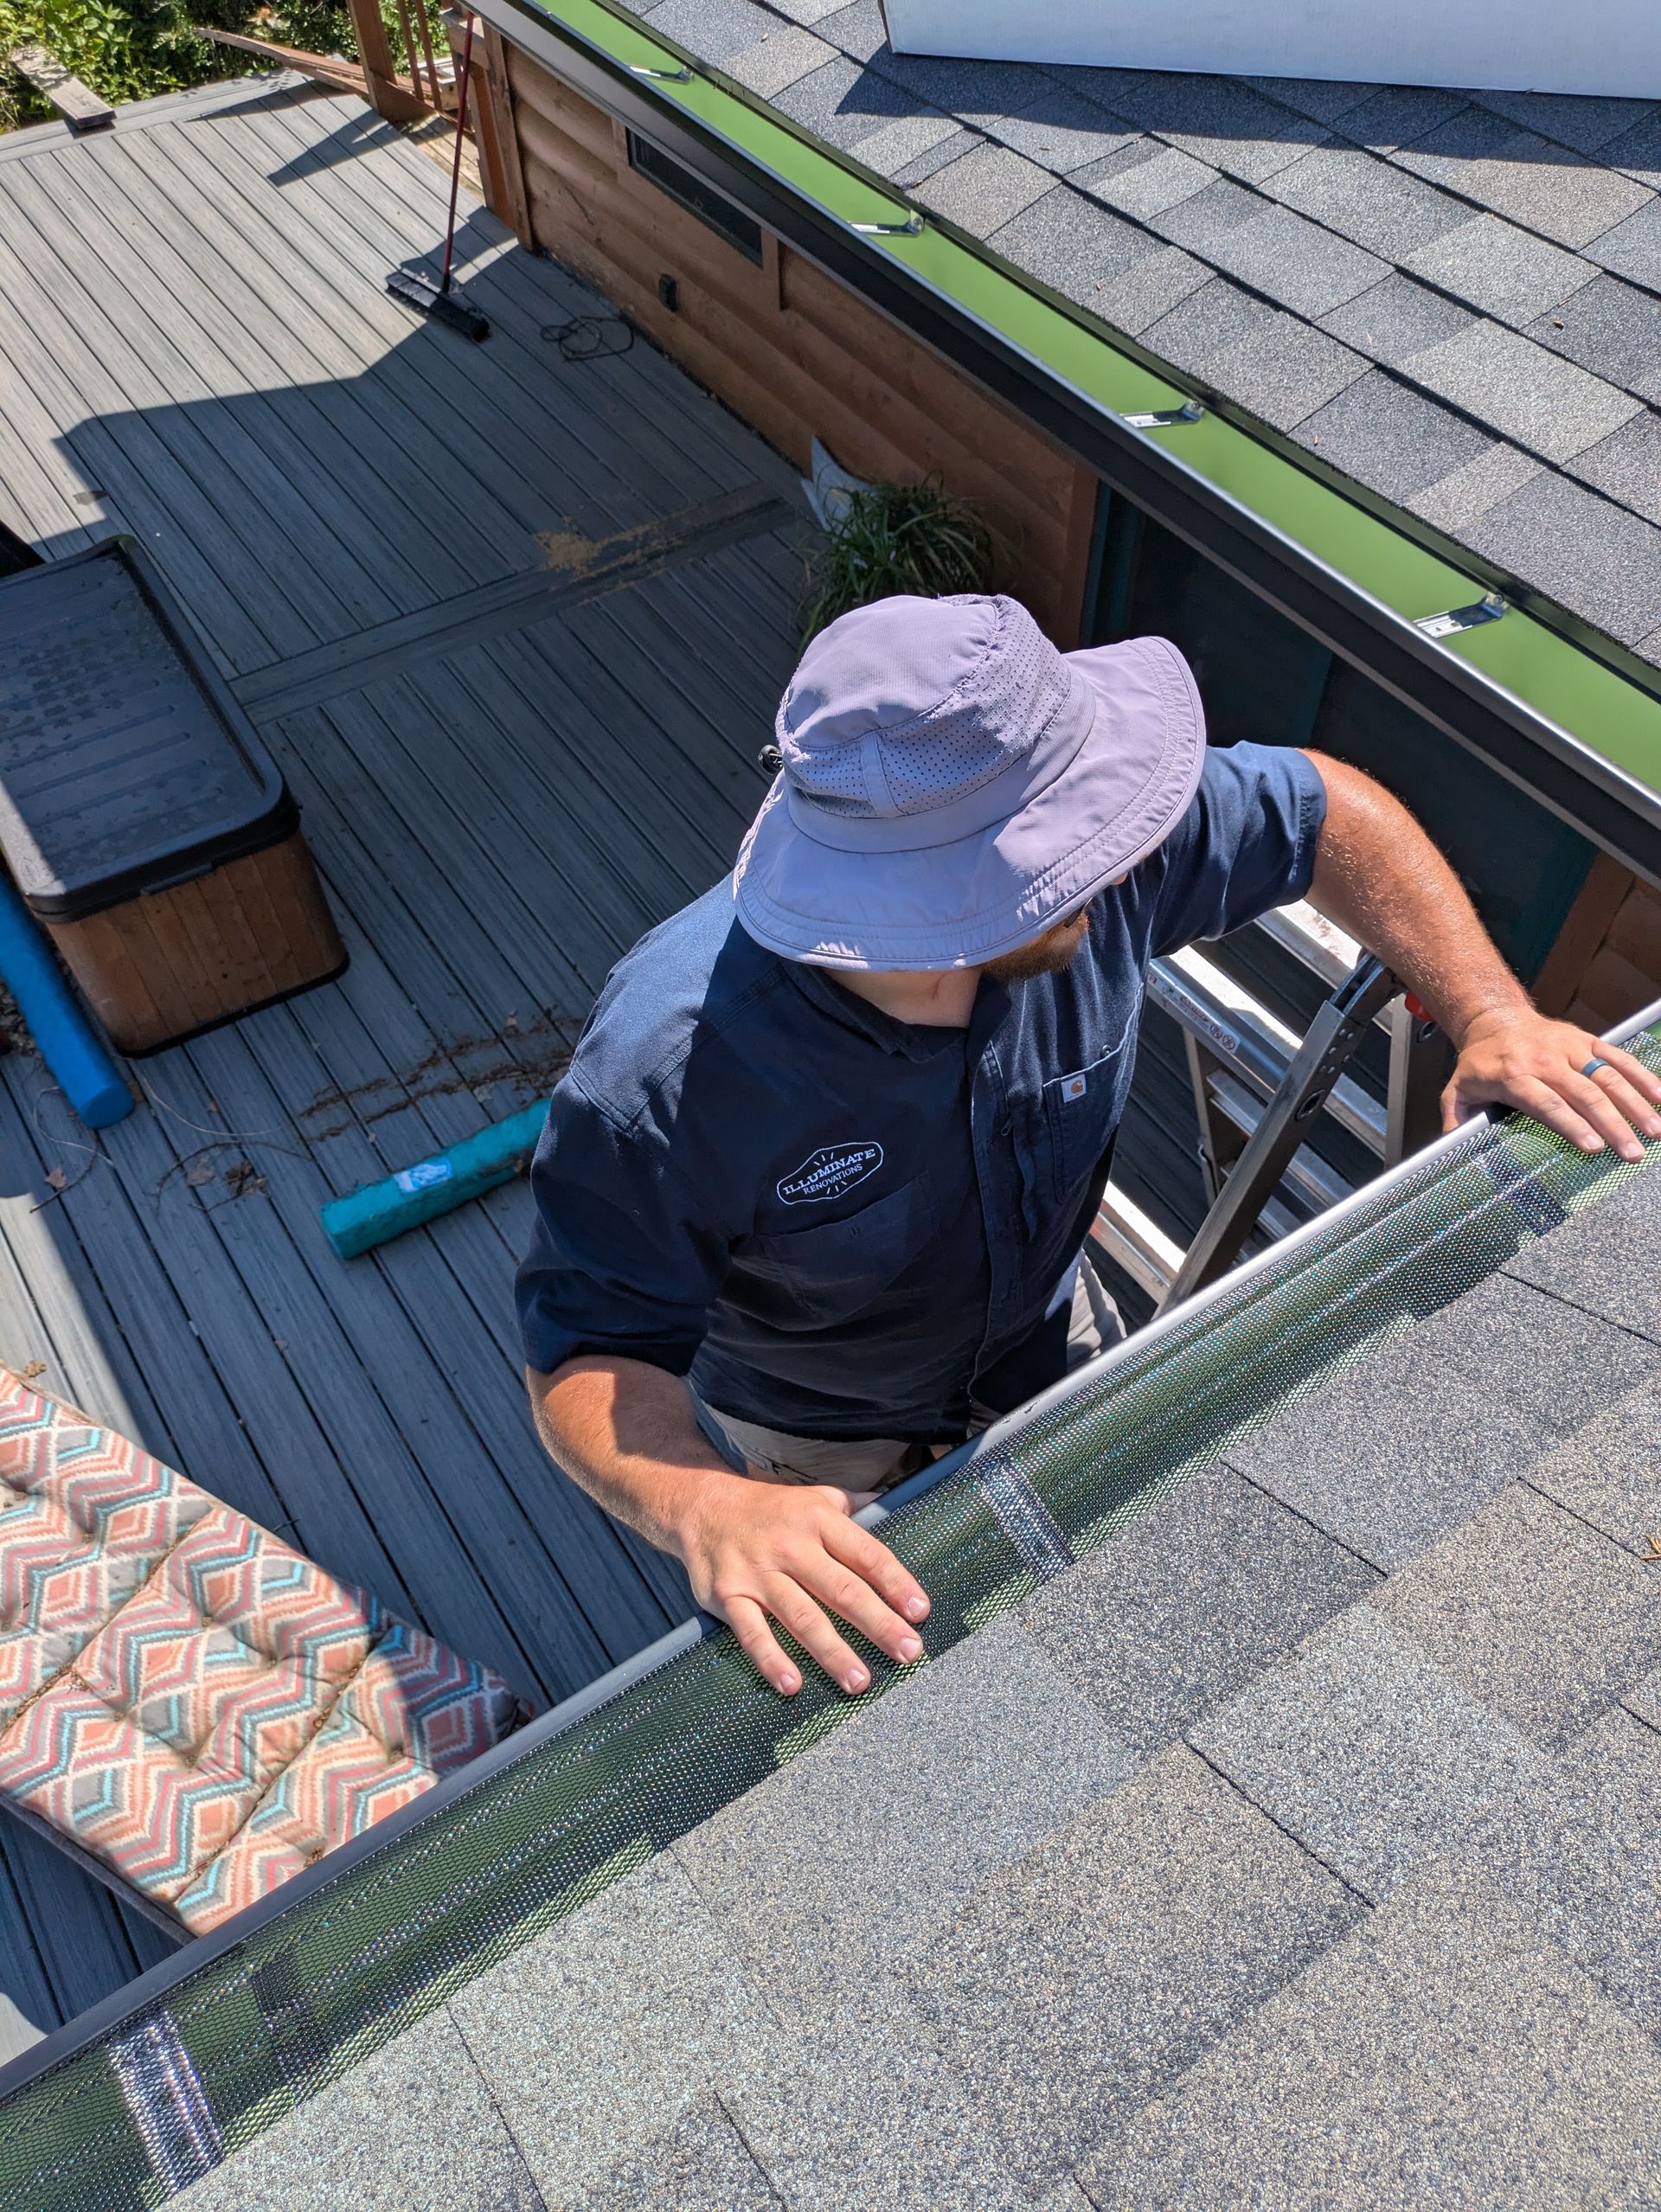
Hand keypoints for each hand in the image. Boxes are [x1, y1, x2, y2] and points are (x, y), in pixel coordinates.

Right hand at [674, 1473, 929, 1696]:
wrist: (704, 1507)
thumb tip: (893, 1502)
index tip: (919, 1611)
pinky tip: (792, 1685)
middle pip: (841, 1589)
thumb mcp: (817, 1497)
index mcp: (820, 1521)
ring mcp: (759, 1572)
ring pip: (801, 1617)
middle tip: (907, 1652)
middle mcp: (791, 1545)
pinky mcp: (729, 1596)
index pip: (866, 1554)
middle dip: (877, 1623)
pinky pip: (752, 1633)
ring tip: (860, 1681)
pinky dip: (771, 1659)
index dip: (895, 1582)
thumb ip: (854, 1506)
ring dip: (832, 1652)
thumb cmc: (773, 1509)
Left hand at [1443, 1008, 1660, 1162]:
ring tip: (1654, 1130)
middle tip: (1631, 1152)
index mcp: (1514, 1076)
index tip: (1592, 1147)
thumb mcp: (1457, 1089)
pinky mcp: (1586, 1041)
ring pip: (1607, 1076)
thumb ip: (1456, 1119)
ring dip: (1634, 1104)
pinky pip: (1617, 1057)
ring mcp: (1569, 1048)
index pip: (1547, 1103)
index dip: (1570, 1124)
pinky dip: (1642, 1076)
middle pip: (1584, 1094)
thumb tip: (1451, 1148)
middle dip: (1612, 1125)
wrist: (1494, 1019)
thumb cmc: (1479, 1062)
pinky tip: (1660, 1098)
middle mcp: (1545, 1060)